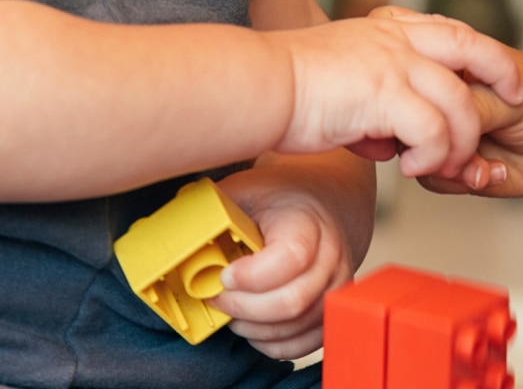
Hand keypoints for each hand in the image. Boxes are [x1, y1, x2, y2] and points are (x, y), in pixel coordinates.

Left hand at [210, 166, 356, 360]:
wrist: (317, 203)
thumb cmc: (275, 199)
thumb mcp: (244, 190)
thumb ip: (212, 210)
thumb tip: (172, 232)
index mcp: (308, 219)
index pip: (291, 257)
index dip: (251, 276)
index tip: (224, 274)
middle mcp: (331, 252)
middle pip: (292, 302)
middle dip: (243, 308)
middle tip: (218, 297)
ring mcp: (336, 283)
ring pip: (295, 328)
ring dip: (253, 327)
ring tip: (233, 308)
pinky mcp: (332, 308)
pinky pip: (303, 344)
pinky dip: (271, 342)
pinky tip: (254, 322)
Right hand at [271, 11, 522, 181]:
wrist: (257, 85)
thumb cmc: (285, 88)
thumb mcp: (341, 75)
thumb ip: (372, 95)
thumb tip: (386, 137)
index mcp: (387, 29)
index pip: (449, 30)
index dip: (479, 50)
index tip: (497, 70)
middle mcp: (397, 39)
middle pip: (471, 46)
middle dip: (501, 70)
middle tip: (516, 97)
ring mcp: (393, 64)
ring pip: (458, 100)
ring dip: (461, 137)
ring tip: (449, 163)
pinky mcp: (384, 94)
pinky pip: (431, 129)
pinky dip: (433, 153)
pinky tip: (414, 168)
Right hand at [419, 50, 522, 197]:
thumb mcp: (510, 96)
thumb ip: (472, 105)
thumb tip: (432, 120)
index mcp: (453, 67)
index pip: (418, 78)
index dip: (427, 97)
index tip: (457, 110)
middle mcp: (442, 101)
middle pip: (411, 119)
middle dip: (437, 139)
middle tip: (467, 147)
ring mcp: (445, 133)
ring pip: (418, 152)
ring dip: (451, 166)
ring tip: (483, 166)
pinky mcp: (452, 165)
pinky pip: (435, 179)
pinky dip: (461, 180)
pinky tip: (490, 173)